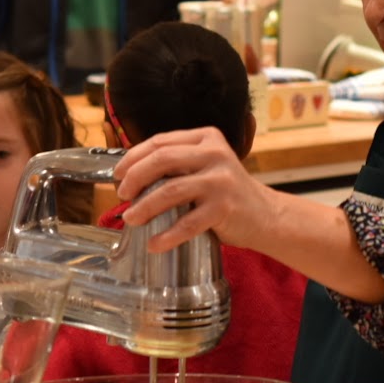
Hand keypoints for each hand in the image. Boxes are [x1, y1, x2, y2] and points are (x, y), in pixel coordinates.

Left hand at [112, 127, 278, 252]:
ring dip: (145, 207)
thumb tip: (130, 175)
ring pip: (171, 190)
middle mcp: (214, 154)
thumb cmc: (227, 192)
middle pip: (162, 160)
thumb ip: (177, 164)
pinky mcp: (225, 208)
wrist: (266, 215)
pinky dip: (167, 235)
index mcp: (206, 138)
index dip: (133, 158)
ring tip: (131, 219)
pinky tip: (154, 244)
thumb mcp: (205, 166)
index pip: (160, 142)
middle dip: (135, 178)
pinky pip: (187, 223)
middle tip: (122, 195)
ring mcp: (221, 181)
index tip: (118, 174)